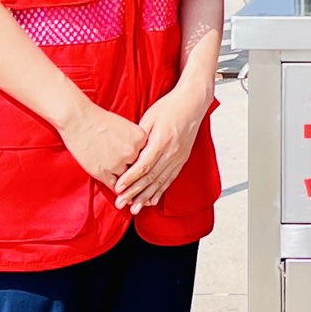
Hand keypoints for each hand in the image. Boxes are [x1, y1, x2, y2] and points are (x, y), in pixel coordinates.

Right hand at [58, 102, 147, 190]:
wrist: (77, 118)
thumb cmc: (99, 119)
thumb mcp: (125, 127)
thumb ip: (136, 142)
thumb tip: (142, 156)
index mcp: (141, 138)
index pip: (149, 156)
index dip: (147, 165)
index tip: (153, 173)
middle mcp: (132, 152)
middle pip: (140, 170)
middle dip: (141, 180)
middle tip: (148, 196)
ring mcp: (118, 163)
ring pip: (129, 181)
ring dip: (130, 189)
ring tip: (136, 200)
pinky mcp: (103, 172)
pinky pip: (116, 187)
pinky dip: (120, 193)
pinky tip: (122, 196)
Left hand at [114, 82, 212, 210]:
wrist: (192, 103)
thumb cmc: (169, 107)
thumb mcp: (149, 118)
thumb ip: (139, 137)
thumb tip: (128, 154)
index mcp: (161, 141)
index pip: (143, 166)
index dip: (130, 179)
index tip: (118, 189)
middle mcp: (171, 152)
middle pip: (150, 178)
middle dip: (134, 193)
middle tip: (121, 204)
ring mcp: (178, 157)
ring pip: (160, 182)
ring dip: (146, 197)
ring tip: (135, 208)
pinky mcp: (182, 159)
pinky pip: (170, 179)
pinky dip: (160, 191)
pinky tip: (152, 200)